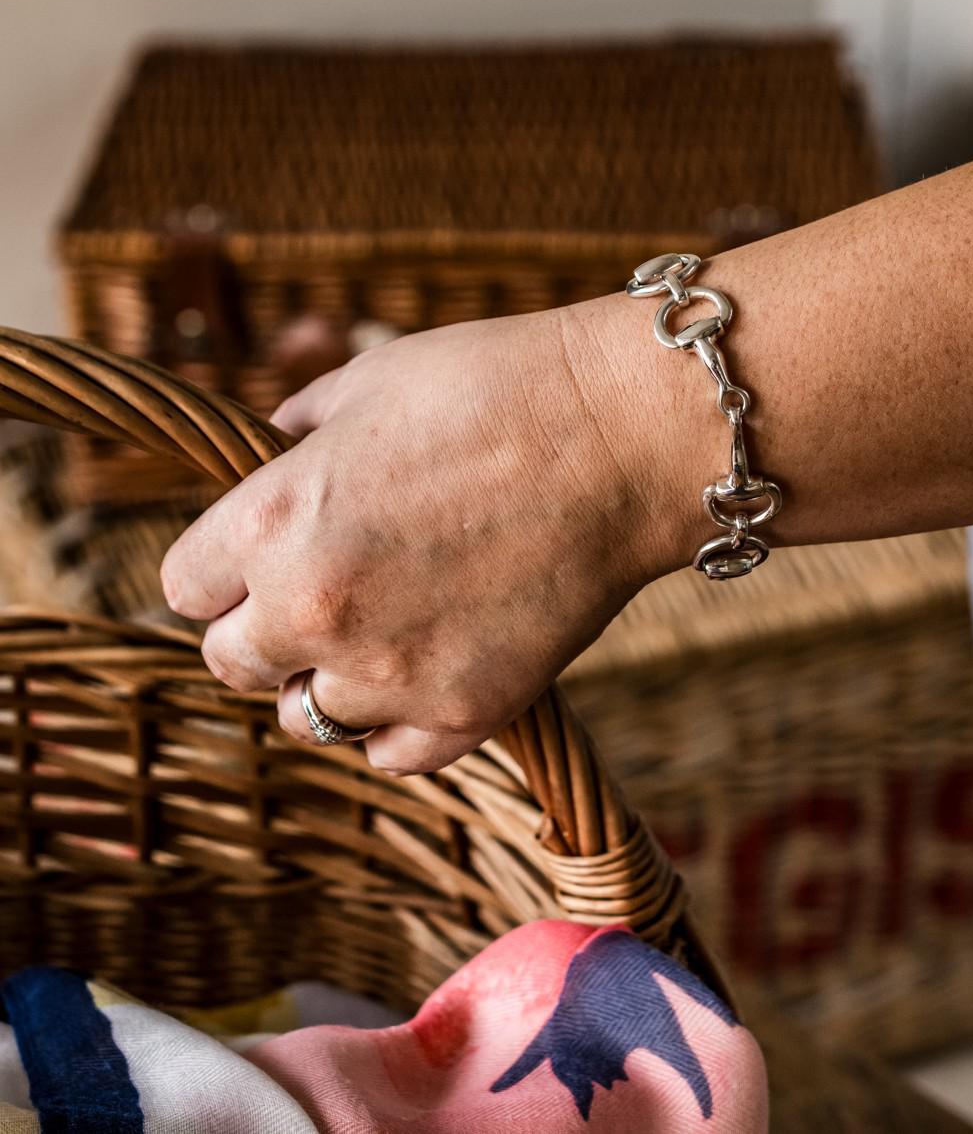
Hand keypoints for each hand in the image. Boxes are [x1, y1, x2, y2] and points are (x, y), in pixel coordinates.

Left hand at [160, 297, 688, 772]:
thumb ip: (291, 441)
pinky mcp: (464, 712)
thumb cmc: (492, 385)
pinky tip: (420, 666)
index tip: (250, 554)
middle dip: (260, 627)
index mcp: (273, 520)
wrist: (622, 432)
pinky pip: (387, 755)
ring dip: (325, 677)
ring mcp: (390, 672)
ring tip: (377, 628)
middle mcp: (315, 609)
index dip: (216, 567)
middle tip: (314, 589)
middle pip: (230, 663)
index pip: (183, 587)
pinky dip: (392, 722)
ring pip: (304, 718)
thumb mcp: (362, 384)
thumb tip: (264, 466)